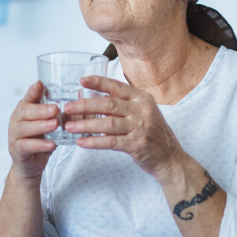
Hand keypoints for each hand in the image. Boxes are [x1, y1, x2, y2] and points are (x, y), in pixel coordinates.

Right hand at [7, 81, 58, 181]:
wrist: (31, 166)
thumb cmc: (41, 141)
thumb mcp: (51, 124)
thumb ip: (59, 111)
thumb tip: (78, 95)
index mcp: (24, 111)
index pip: (28, 98)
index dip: (33, 91)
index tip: (40, 84)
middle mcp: (17, 121)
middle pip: (25, 112)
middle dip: (41, 110)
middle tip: (55, 109)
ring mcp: (14, 136)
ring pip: (24, 128)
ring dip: (40, 125)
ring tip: (54, 125)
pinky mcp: (16, 150)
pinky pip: (26, 146)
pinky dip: (39, 145)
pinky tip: (51, 144)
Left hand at [63, 76, 182, 177]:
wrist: (170, 156)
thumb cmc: (151, 132)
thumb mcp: (142, 111)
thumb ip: (122, 105)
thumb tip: (91, 99)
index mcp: (141, 98)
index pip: (116, 86)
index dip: (98, 82)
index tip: (81, 81)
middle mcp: (142, 110)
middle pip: (109, 104)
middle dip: (85, 105)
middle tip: (67, 107)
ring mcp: (140, 127)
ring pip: (108, 123)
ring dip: (86, 124)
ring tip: (69, 127)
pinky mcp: (137, 144)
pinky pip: (111, 142)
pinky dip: (95, 141)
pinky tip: (81, 142)